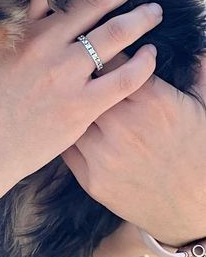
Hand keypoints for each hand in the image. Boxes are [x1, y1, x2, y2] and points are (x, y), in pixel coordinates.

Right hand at [0, 0, 158, 205]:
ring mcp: (65, 75)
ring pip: (115, 36)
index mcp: (21, 28)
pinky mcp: (81, 107)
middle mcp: (46, 44)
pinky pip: (123, 80)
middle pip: (95, 4)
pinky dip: (142, 64)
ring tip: (154, 11)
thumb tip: (0, 2)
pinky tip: (150, 56)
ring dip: (140, 18)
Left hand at [62, 55, 205, 244]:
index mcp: (151, 100)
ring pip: (69, 111)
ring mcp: (103, 153)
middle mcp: (123, 124)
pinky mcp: (91, 179)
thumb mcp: (204, 107)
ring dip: (68, 101)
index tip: (102, 45)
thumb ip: (198, 71)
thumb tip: (198, 44)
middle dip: (81, 70)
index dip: (105, 48)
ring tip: (66, 92)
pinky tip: (66, 123)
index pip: (112, 55)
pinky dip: (65, 132)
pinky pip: (66, 144)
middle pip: (84, 80)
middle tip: (79, 65)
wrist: (197, 212)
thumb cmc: (200, 154)